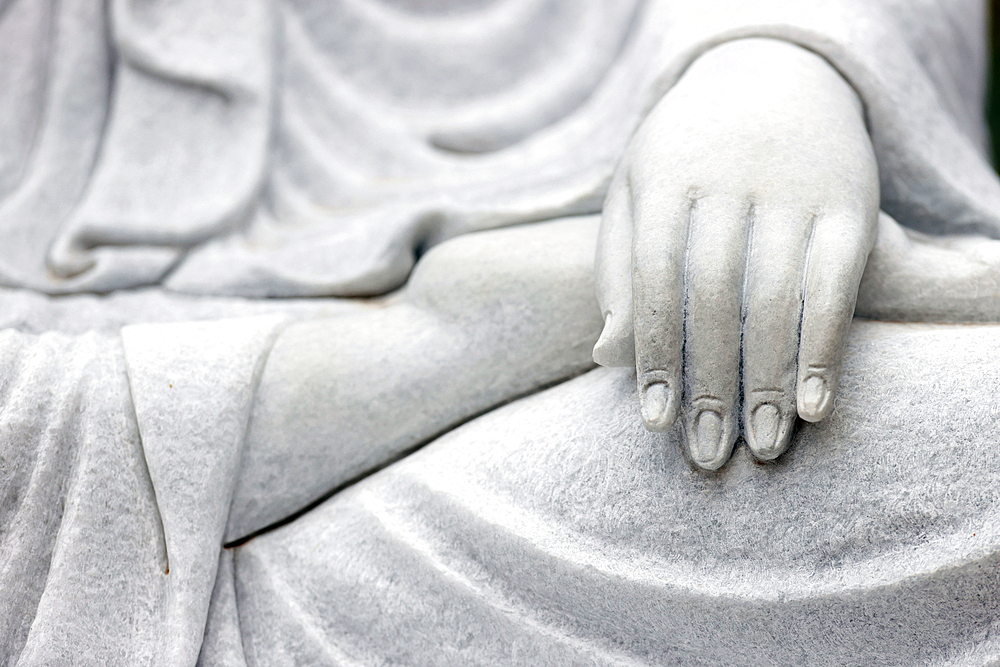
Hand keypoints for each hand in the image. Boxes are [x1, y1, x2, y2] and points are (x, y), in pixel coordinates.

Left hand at [593, 38, 878, 469]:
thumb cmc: (686, 153)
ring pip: (778, 297)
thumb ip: (616, 268)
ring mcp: (795, 188)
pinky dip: (827, 348)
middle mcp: (731, 179)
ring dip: (770, 380)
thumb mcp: (635, 191)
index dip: (653, 352)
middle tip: (706, 453)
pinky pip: (838, 283)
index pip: (653, 277)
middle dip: (710, 382)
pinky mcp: (852, 201)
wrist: (773, 75)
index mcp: (666, 176)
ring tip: (763, 446)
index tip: (654, 420)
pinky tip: (816, 406)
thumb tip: (604, 357)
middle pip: (715, 296)